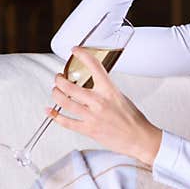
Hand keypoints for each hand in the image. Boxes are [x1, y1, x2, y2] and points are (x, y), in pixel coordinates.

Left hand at [46, 48, 162, 165]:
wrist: (139, 138)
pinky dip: (55, 116)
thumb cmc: (133, 119)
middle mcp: (98, 101)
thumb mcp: (120, 97)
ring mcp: (92, 116)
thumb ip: (105, 90)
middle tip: (58, 78)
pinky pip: (66, 122)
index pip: (94, 66)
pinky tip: (50, 111)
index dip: (82, 55)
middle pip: (69, 86)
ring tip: (55, 91)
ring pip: (64, 102)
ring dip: (56, 94)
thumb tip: (92, 84)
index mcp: (109, 90)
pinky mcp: (88, 130)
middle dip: (59, 80)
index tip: (75, 50)